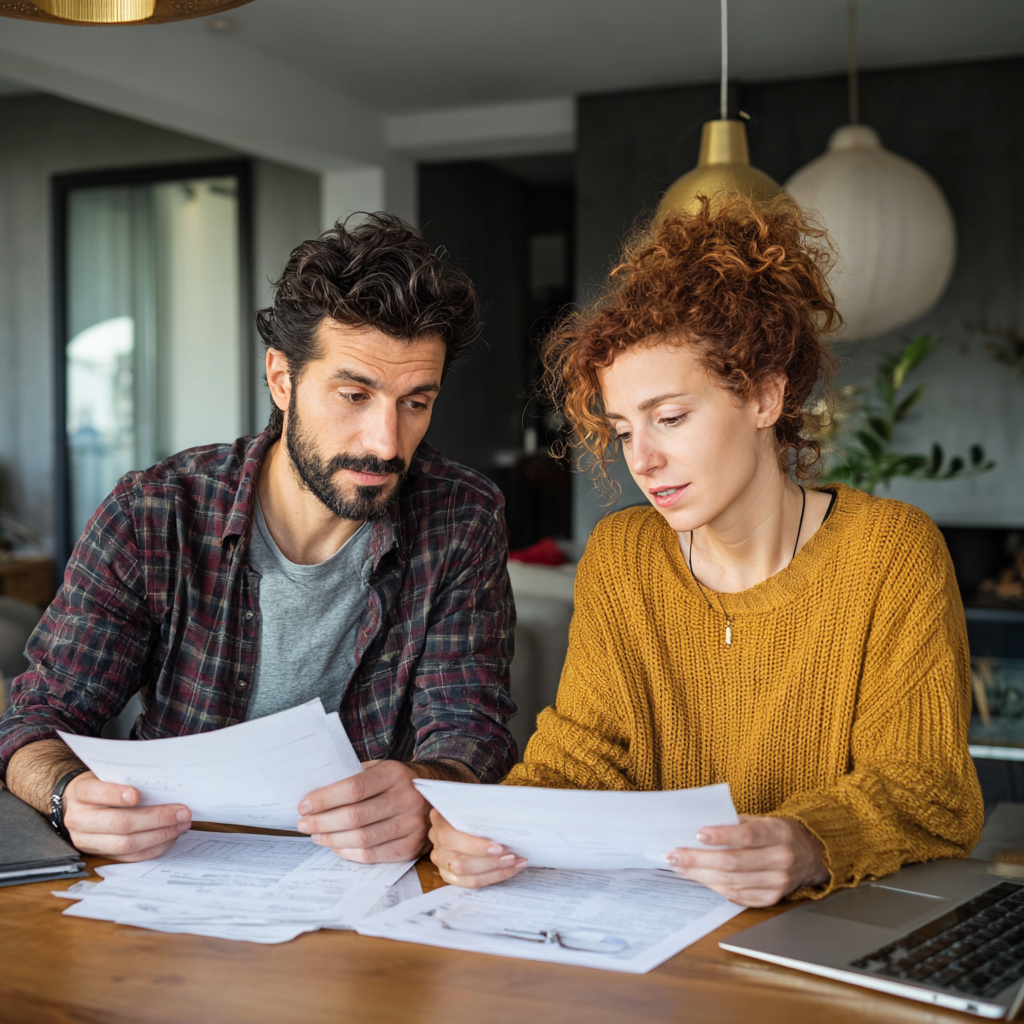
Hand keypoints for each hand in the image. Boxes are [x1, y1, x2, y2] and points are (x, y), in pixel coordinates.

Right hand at [63, 772, 191, 860]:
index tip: (137, 794)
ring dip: (159, 836)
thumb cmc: (103, 783)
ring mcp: (87, 840)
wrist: (78, 803)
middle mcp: (79, 819)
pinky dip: (153, 848)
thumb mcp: (108, 773)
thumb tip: (166, 783)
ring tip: (181, 825)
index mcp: (81, 793)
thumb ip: (127, 777)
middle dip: (155, 819)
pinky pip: (129, 856)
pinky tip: (171, 837)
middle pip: (119, 823)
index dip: (115, 795)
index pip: (95, 793)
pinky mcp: (99, 854)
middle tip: (182, 812)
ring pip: (125, 844)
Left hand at [296, 760, 432, 863]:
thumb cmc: (396, 781)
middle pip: (355, 817)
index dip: (325, 799)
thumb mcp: (379, 768)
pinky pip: (372, 856)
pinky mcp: (411, 848)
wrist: (434, 794)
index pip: (353, 788)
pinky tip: (336, 846)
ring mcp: (411, 826)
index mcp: (394, 774)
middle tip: (304, 824)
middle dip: (322, 822)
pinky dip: (348, 853)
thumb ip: (352, 778)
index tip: (304, 805)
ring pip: (361, 839)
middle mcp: (406, 799)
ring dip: (332, 840)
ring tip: (316, 835)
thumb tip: (314, 796)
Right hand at [428, 810, 527, 887]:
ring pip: (467, 876)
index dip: (476, 846)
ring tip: (515, 863)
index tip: (499, 847)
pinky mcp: (448, 875)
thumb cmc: (472, 808)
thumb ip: (482, 811)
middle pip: (460, 863)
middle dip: (490, 862)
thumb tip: (505, 818)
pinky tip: (510, 870)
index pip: (452, 839)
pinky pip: (470, 883)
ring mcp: (441, 861)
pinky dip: (492, 877)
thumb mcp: (473, 803)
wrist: (462, 815)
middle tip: (512, 857)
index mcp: (439, 821)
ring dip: (495, 872)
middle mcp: (436, 843)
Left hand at [667, 815, 828, 906]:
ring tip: (681, 867)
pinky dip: (717, 888)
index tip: (697, 834)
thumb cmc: (776, 833)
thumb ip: (735, 823)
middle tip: (675, 855)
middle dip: (698, 860)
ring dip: (701, 876)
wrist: (810, 855)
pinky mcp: (773, 898)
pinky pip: (739, 896)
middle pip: (733, 863)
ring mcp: (778, 882)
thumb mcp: (761, 819)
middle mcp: (781, 859)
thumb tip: (698, 831)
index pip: (747, 835)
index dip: (721, 836)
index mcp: (778, 833)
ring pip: (732, 882)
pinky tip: (702, 879)